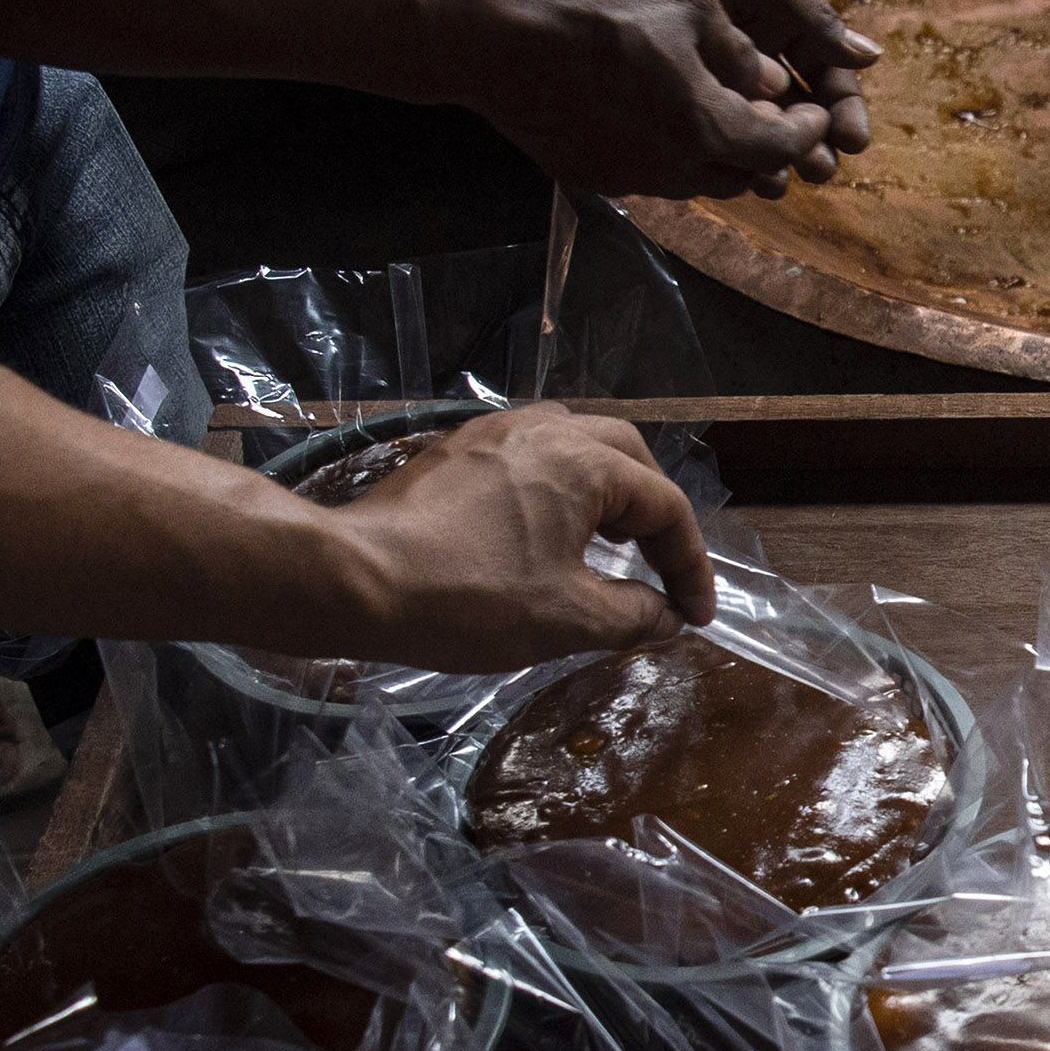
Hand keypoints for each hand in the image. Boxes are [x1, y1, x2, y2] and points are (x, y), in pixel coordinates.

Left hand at [317, 404, 717, 669]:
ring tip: (611, 544)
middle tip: (661, 566)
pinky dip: (559, 490)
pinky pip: (530, 457)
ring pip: (577, 446)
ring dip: (607, 493)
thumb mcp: (568, 621)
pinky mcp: (456, 451)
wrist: (355, 579)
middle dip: (655, 514)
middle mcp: (545, 430)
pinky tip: (547, 534)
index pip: (665, 507)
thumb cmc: (469, 598)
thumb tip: (665, 617)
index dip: (690, 566)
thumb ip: (634, 615)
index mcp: (584, 462)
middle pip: (628, 458)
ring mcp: (495, 434)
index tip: (693, 616)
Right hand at [459, 0, 839, 200]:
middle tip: (779, 120)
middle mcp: (673, 170)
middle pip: (742, 175)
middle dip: (768, 149)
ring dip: (721, 155)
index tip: (819, 114)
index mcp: (710, 129)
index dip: (807, 131)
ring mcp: (626, 178)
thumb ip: (740, 48)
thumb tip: (769, 82)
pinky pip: (647, 173)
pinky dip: (672, 153)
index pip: (781, 148)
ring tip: (725, 118)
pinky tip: (663, 117)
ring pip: (695, 180)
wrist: (499, 36)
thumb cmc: (599, 5)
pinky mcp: (589, 174)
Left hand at [537, 0, 881, 162]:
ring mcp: (706, 69)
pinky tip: (728, 175)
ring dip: (771, 157)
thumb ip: (802, 13)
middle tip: (818, 172)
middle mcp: (747, 48)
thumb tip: (869, 56)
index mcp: (774, 18)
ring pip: (752, 126)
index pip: (827, 73)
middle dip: (812, 143)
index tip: (852, 142)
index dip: (843, 109)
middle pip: (796, 109)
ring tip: (775, 184)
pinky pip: (707, 129)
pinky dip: (723, 153)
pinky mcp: (668, 86)